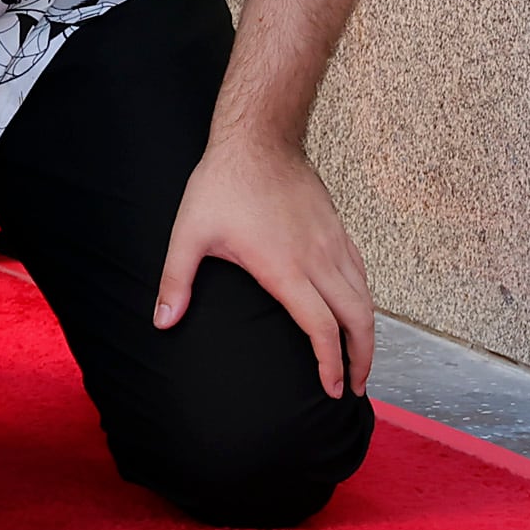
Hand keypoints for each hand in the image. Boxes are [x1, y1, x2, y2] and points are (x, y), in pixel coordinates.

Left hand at [156, 133, 374, 396]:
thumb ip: (175, 280)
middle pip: (357, 319)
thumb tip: (162, 321)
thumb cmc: (222, 185)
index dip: (330, 363)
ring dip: (367, 333)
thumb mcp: (189, 233)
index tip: (330, 389)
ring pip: (365, 297)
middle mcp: (318, 260)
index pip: (321, 328)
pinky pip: (361, 274)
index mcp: (285, 268)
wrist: (258, 140)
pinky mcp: (337, 230)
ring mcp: (332, 243)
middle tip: (354, 387)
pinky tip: (355, 312)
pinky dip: (364, 301)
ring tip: (360, 360)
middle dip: (361, 359)